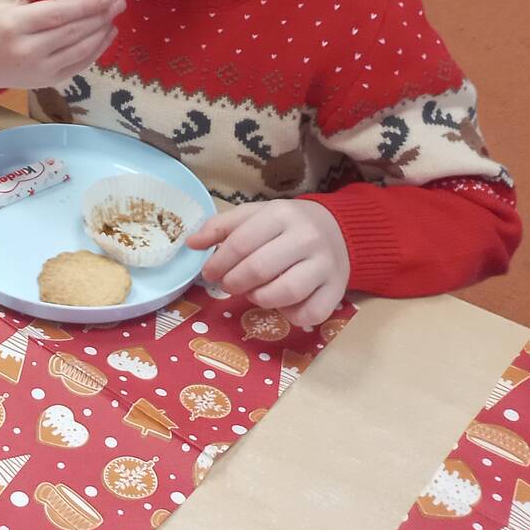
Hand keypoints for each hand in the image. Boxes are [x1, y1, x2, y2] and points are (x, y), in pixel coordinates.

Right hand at [0, 0, 124, 89]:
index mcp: (15, 23)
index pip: (56, 14)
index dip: (84, 6)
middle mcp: (28, 49)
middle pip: (72, 32)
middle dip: (99, 17)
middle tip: (120, 2)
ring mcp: (40, 68)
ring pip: (80, 51)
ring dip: (102, 33)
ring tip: (114, 16)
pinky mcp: (49, 81)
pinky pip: (80, 65)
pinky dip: (97, 51)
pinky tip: (106, 35)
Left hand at [187, 199, 350, 327]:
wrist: (338, 230)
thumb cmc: (287, 225)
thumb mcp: (255, 215)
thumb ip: (221, 227)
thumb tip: (190, 244)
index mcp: (282, 214)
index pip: (241, 242)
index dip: (218, 262)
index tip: (208, 273)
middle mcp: (307, 238)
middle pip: (259, 269)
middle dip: (234, 282)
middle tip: (227, 285)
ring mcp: (325, 265)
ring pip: (285, 293)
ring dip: (259, 299)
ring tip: (252, 293)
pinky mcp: (338, 289)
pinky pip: (310, 313)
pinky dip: (290, 315)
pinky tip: (281, 304)